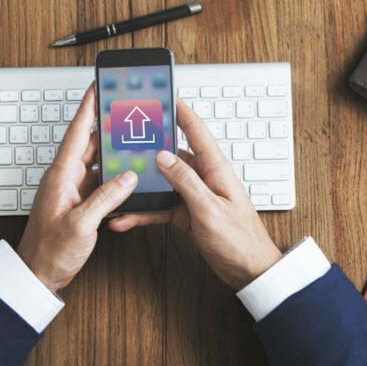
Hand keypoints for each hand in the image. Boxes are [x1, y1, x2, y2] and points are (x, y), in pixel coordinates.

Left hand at [17, 85, 137, 292]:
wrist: (37, 275)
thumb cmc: (49, 251)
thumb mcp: (80, 224)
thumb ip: (106, 198)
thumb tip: (127, 176)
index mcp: (61, 176)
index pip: (76, 133)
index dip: (87, 107)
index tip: (96, 86)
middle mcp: (65, 178)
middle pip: (90, 145)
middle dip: (108, 128)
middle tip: (126, 113)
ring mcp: (72, 190)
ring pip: (96, 163)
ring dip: (113, 155)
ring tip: (133, 142)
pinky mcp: (79, 203)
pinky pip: (99, 182)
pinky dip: (113, 177)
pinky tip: (127, 177)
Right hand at [108, 99, 281, 289]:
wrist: (249, 271)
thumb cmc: (239, 241)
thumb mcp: (210, 210)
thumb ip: (186, 181)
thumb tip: (163, 156)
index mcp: (215, 168)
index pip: (196, 130)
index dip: (180, 110)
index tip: (164, 94)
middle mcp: (204, 177)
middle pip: (172, 154)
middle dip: (148, 146)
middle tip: (125, 136)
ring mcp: (194, 195)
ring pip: (161, 181)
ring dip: (141, 185)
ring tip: (118, 183)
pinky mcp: (187, 212)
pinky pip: (161, 206)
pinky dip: (144, 211)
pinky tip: (127, 218)